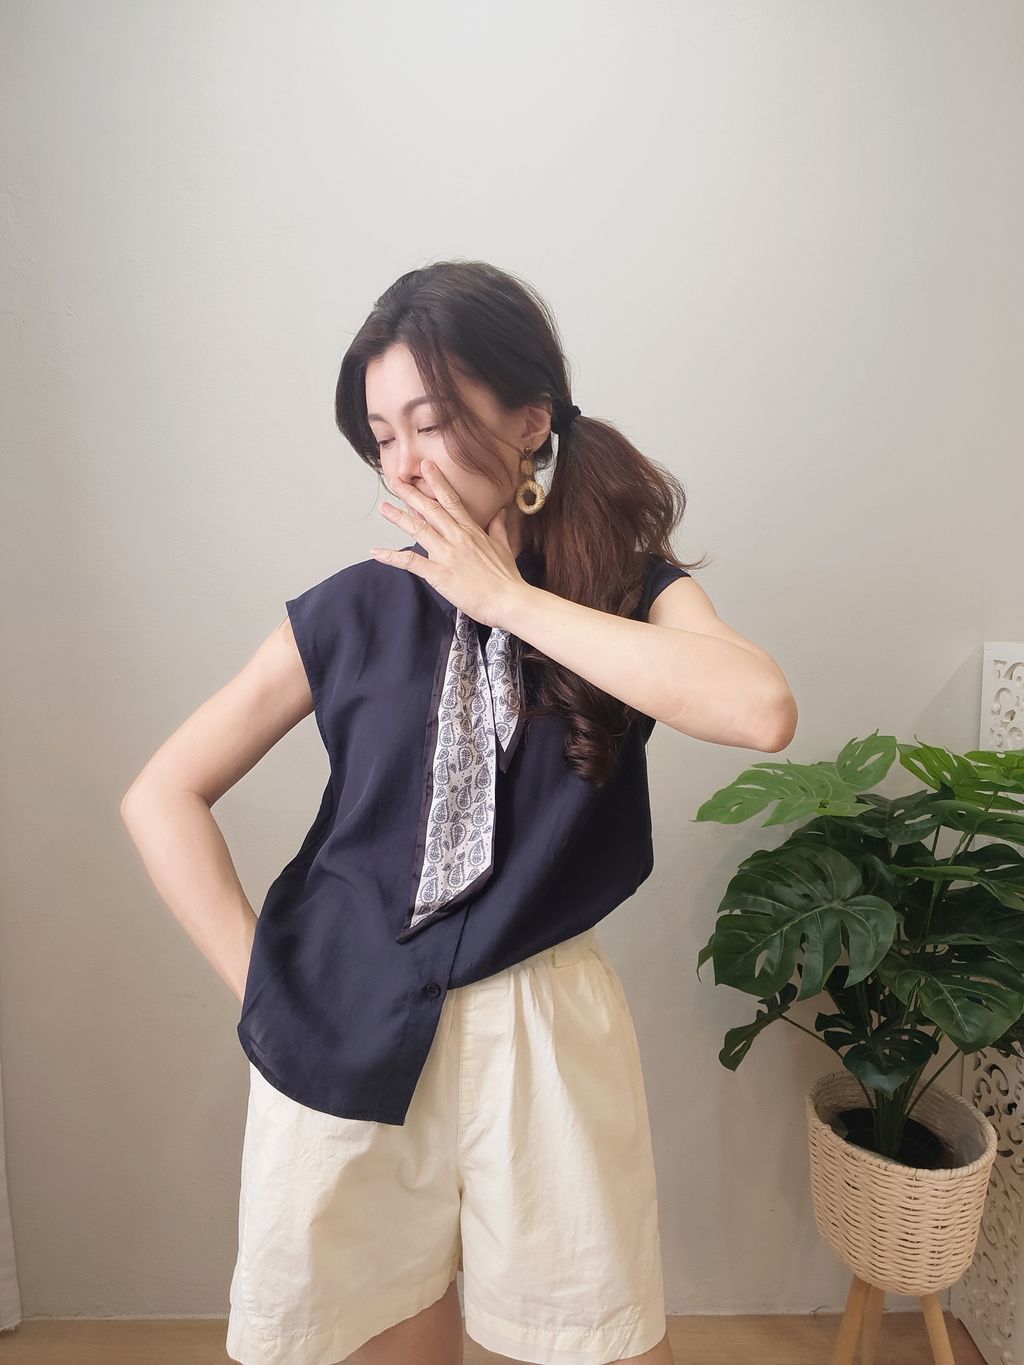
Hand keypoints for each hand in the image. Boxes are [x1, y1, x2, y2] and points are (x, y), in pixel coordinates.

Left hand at [371, 460, 527, 626]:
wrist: (509, 600)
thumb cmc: (507, 578)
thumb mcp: (504, 547)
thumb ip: (498, 528)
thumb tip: (499, 512)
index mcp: (471, 530)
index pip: (451, 500)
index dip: (437, 482)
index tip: (426, 466)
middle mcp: (456, 537)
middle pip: (430, 509)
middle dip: (411, 493)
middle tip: (395, 480)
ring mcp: (446, 554)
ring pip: (418, 529)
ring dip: (399, 517)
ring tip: (384, 507)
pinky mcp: (438, 573)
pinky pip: (411, 562)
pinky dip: (392, 557)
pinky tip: (376, 552)